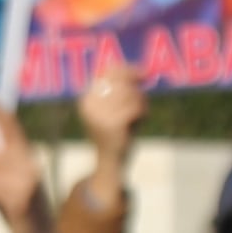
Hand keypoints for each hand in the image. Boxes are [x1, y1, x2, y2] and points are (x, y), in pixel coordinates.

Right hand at [73, 47, 145, 163]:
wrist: (111, 162)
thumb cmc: (117, 133)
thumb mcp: (116, 108)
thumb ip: (124, 89)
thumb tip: (142, 70)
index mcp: (87, 99)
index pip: (107, 73)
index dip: (127, 70)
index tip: (143, 72)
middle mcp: (89, 105)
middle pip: (120, 82)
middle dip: (136, 88)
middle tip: (144, 97)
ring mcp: (99, 115)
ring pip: (130, 95)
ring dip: (141, 102)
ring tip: (142, 113)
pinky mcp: (112, 125)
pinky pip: (135, 108)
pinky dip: (143, 112)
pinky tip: (141, 120)